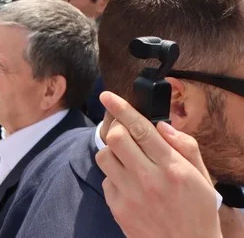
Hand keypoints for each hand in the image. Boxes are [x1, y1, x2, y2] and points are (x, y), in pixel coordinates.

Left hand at [95, 91, 220, 237]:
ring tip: (129, 161)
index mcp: (172, 168)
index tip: (108, 95)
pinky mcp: (117, 207)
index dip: (122, 108)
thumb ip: (185, 147)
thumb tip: (161, 125)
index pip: (141, 130)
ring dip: (114, 153)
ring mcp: (130, 194)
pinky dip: (114, 177)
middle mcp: (148, 179)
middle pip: (115, 138)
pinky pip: (105, 180)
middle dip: (118, 129)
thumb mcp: (202, 178)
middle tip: (125, 133)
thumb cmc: (197, 211)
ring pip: (104, 156)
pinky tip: (130, 184)